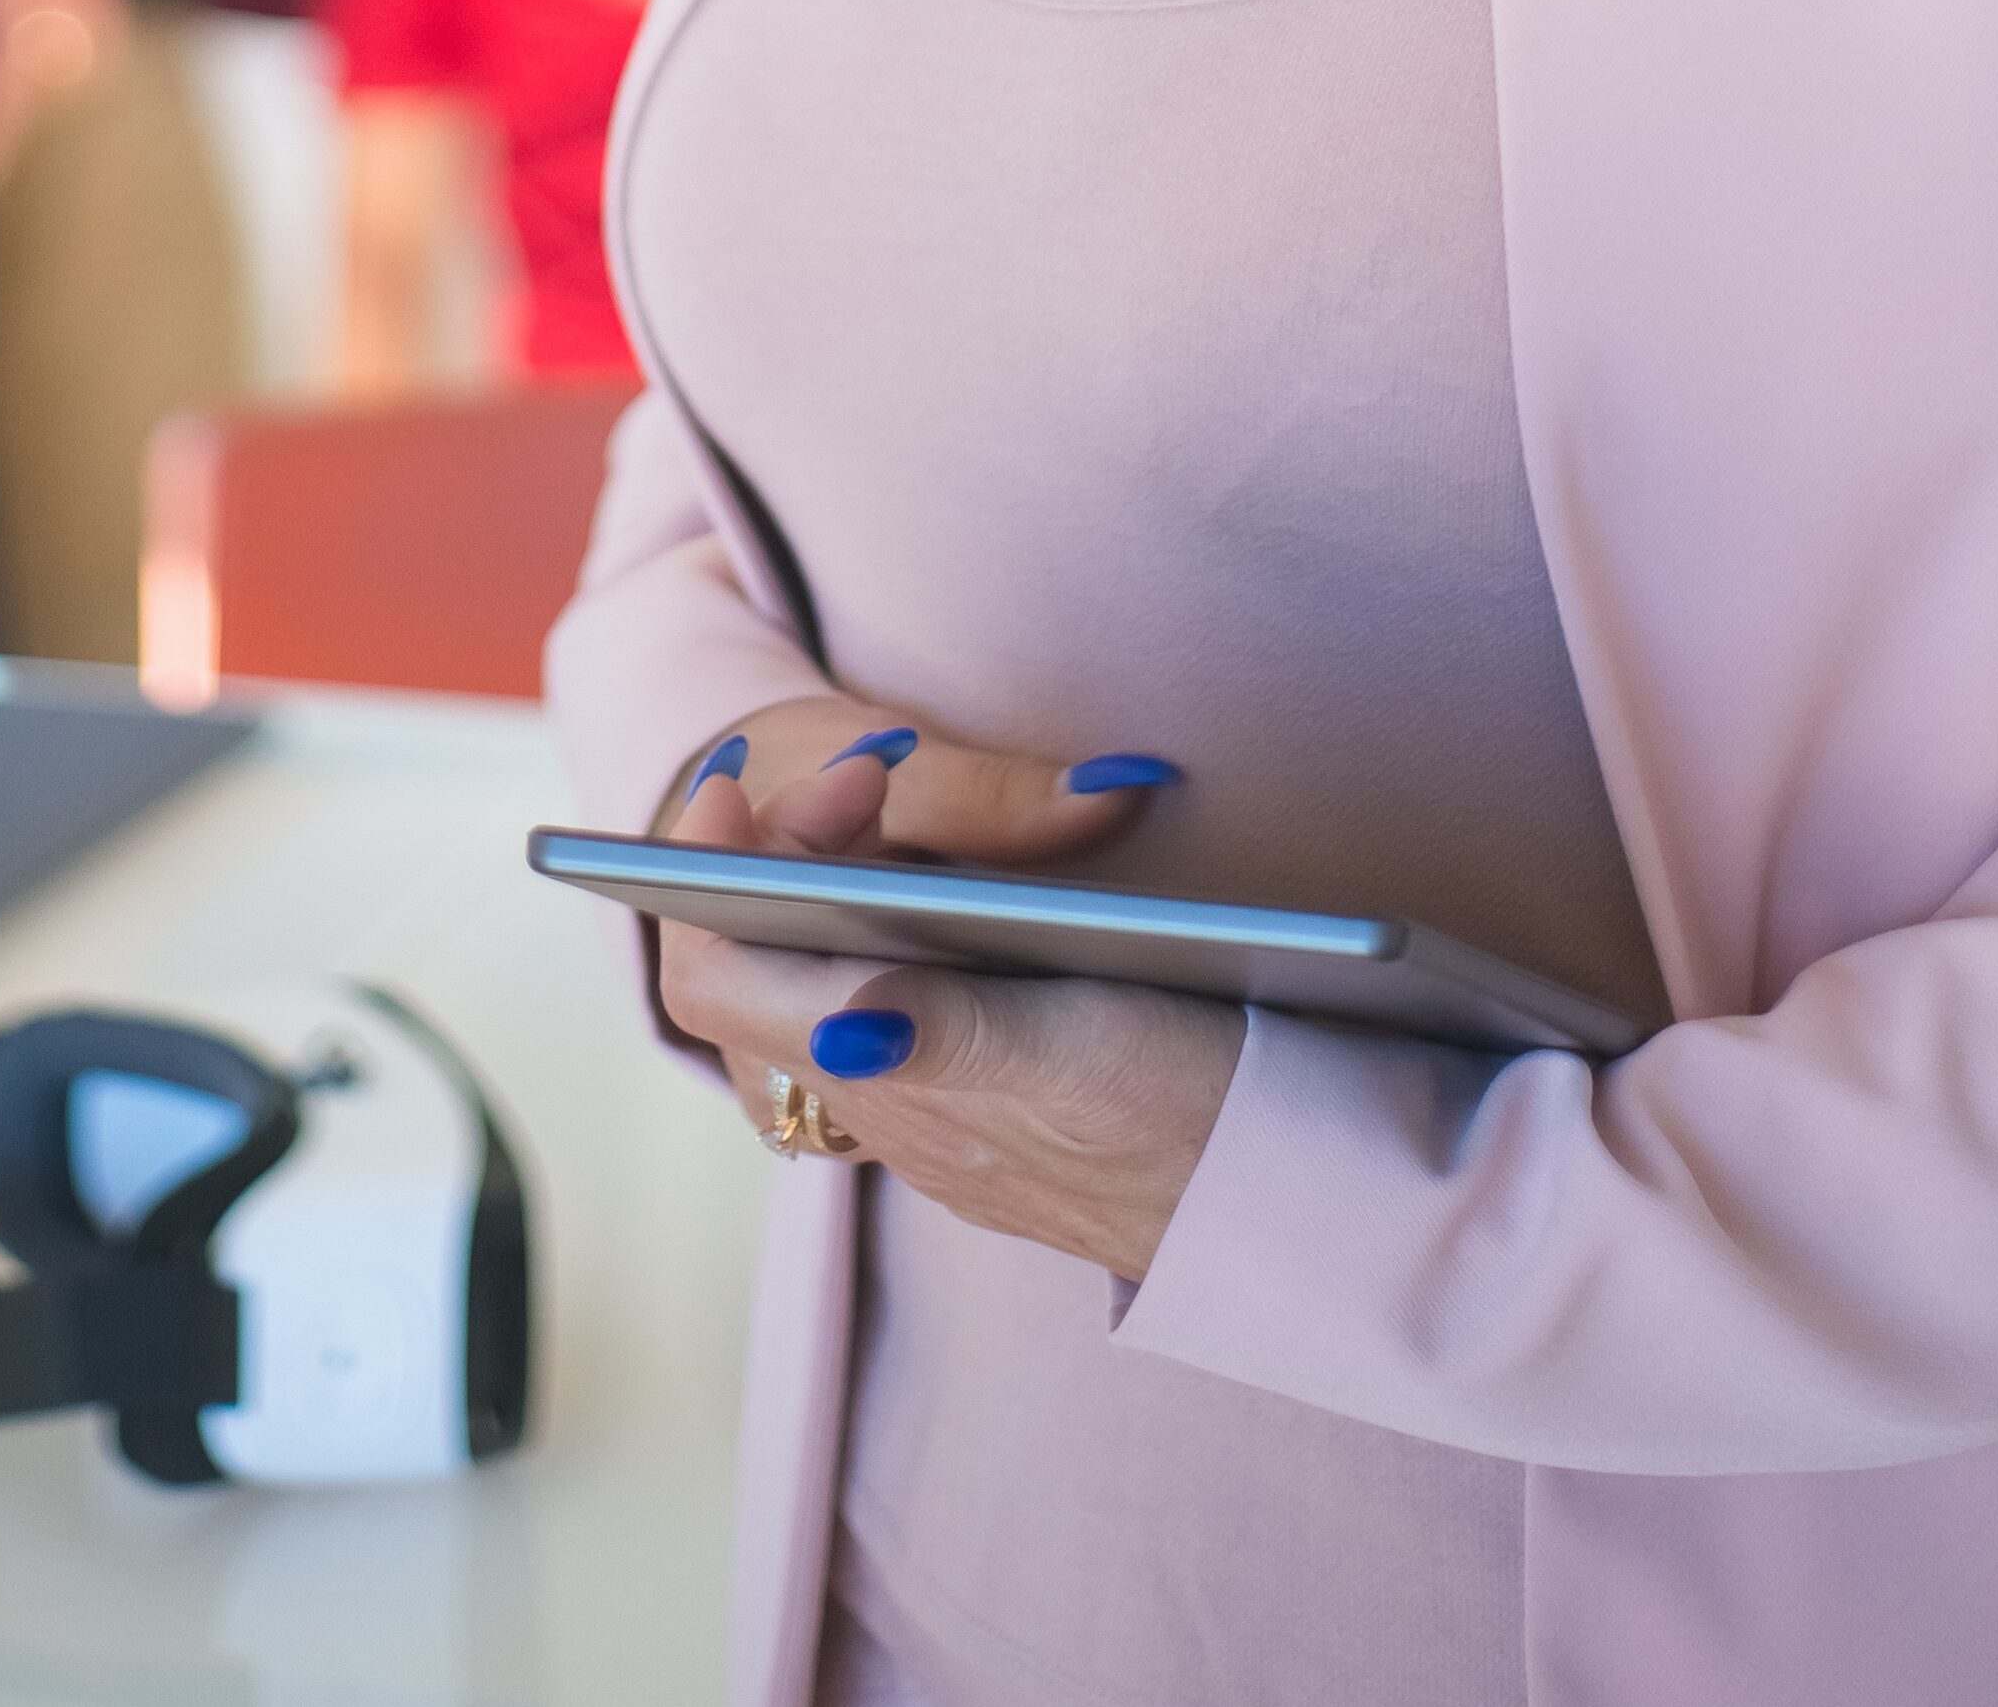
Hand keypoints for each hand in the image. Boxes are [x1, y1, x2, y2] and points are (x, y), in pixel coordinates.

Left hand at [650, 698, 1241, 1283]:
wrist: (1297, 1222)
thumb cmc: (1193, 1125)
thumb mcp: (1079, 1059)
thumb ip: (952, 1034)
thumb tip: (842, 1010)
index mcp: (893, 1080)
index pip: (716, 984)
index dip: (700, 882)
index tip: (736, 786)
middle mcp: (892, 1110)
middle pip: (758, 975)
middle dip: (784, 856)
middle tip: (863, 775)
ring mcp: (941, 1116)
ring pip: (826, 989)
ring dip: (839, 891)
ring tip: (896, 810)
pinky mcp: (997, 1107)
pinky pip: (897, 1009)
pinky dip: (897, 931)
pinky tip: (964, 892)